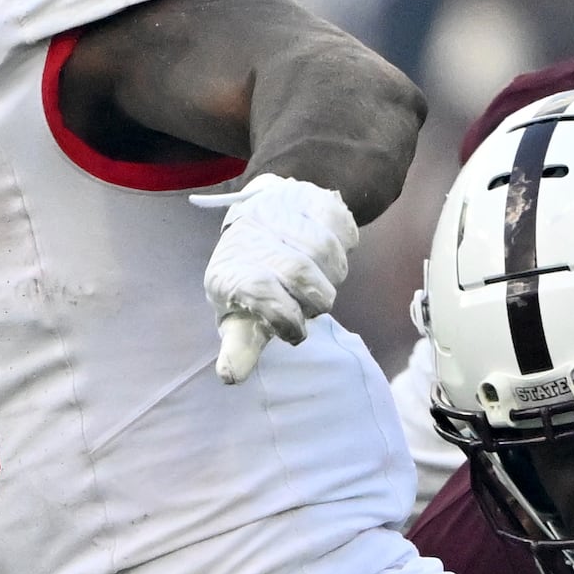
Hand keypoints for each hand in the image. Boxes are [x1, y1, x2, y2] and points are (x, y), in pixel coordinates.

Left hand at [204, 173, 356, 384]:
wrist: (261, 218)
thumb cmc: (252, 279)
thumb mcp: (241, 315)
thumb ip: (241, 345)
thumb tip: (231, 376)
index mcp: (229, 272)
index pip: (258, 289)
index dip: (284, 316)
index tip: (295, 331)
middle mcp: (252, 237)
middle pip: (298, 271)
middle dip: (312, 297)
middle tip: (308, 302)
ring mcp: (282, 212)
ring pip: (325, 250)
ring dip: (331, 274)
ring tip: (317, 278)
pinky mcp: (311, 197)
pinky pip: (342, 226)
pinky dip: (344, 244)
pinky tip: (328, 249)